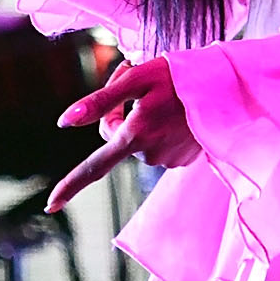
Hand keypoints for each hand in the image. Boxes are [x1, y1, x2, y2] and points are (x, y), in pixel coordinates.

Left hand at [45, 54, 198, 212]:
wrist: (229, 86)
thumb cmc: (180, 76)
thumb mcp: (137, 79)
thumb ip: (99, 102)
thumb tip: (64, 122)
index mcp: (134, 136)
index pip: (94, 166)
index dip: (71, 185)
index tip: (50, 205)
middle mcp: (150, 155)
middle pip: (115, 137)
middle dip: (117, 111)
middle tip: (132, 75)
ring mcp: (169, 160)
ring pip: (137, 140)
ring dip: (139, 118)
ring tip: (161, 93)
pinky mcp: (184, 159)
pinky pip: (157, 145)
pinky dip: (159, 128)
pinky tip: (175, 110)